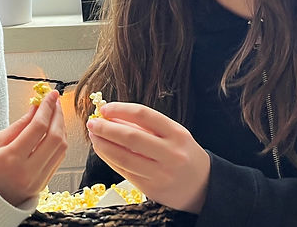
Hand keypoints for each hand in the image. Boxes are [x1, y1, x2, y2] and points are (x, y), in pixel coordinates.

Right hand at [0, 90, 67, 206]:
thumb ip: (19, 125)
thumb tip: (37, 108)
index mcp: (11, 158)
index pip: (37, 128)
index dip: (47, 108)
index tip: (50, 95)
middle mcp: (28, 171)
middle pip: (54, 137)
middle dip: (57, 115)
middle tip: (55, 101)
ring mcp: (38, 179)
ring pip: (61, 148)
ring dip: (61, 127)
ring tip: (55, 114)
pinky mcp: (44, 183)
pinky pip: (59, 158)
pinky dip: (60, 141)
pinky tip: (55, 131)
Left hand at [86, 102, 209, 212]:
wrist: (203, 187)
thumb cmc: (184, 155)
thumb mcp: (174, 135)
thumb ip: (147, 126)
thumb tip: (112, 116)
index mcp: (177, 134)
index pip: (144, 115)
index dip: (120, 110)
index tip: (105, 108)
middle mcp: (170, 153)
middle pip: (131, 137)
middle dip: (106, 128)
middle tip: (92, 122)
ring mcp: (161, 173)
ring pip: (124, 157)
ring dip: (103, 145)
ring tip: (94, 136)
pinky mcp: (151, 188)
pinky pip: (124, 171)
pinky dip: (109, 159)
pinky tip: (102, 150)